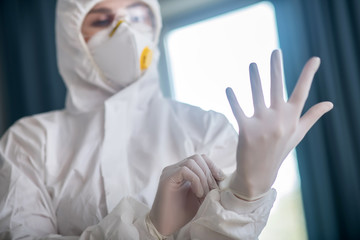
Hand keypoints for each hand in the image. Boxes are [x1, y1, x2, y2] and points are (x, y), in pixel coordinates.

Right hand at [149, 154, 223, 235]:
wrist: (166, 226)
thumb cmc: (183, 213)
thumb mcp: (201, 196)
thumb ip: (208, 185)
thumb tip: (223, 177)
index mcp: (183, 170)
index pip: (200, 158)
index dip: (212, 166)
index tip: (221, 179)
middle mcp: (175, 168)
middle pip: (197, 158)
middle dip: (209, 173)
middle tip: (213, 191)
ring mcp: (170, 172)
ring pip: (191, 162)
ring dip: (203, 178)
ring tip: (204, 194)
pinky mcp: (167, 178)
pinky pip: (184, 170)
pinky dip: (195, 180)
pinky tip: (198, 193)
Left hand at [226, 50, 332, 199]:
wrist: (259, 173)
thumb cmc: (279, 150)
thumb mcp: (298, 134)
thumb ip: (312, 116)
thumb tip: (330, 103)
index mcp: (292, 118)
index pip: (302, 92)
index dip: (308, 75)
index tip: (315, 59)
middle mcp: (279, 119)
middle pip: (278, 87)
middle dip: (276, 68)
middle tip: (275, 51)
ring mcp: (263, 125)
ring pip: (257, 94)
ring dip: (254, 78)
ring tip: (252, 65)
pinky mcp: (246, 130)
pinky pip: (238, 110)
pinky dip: (233, 99)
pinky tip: (229, 89)